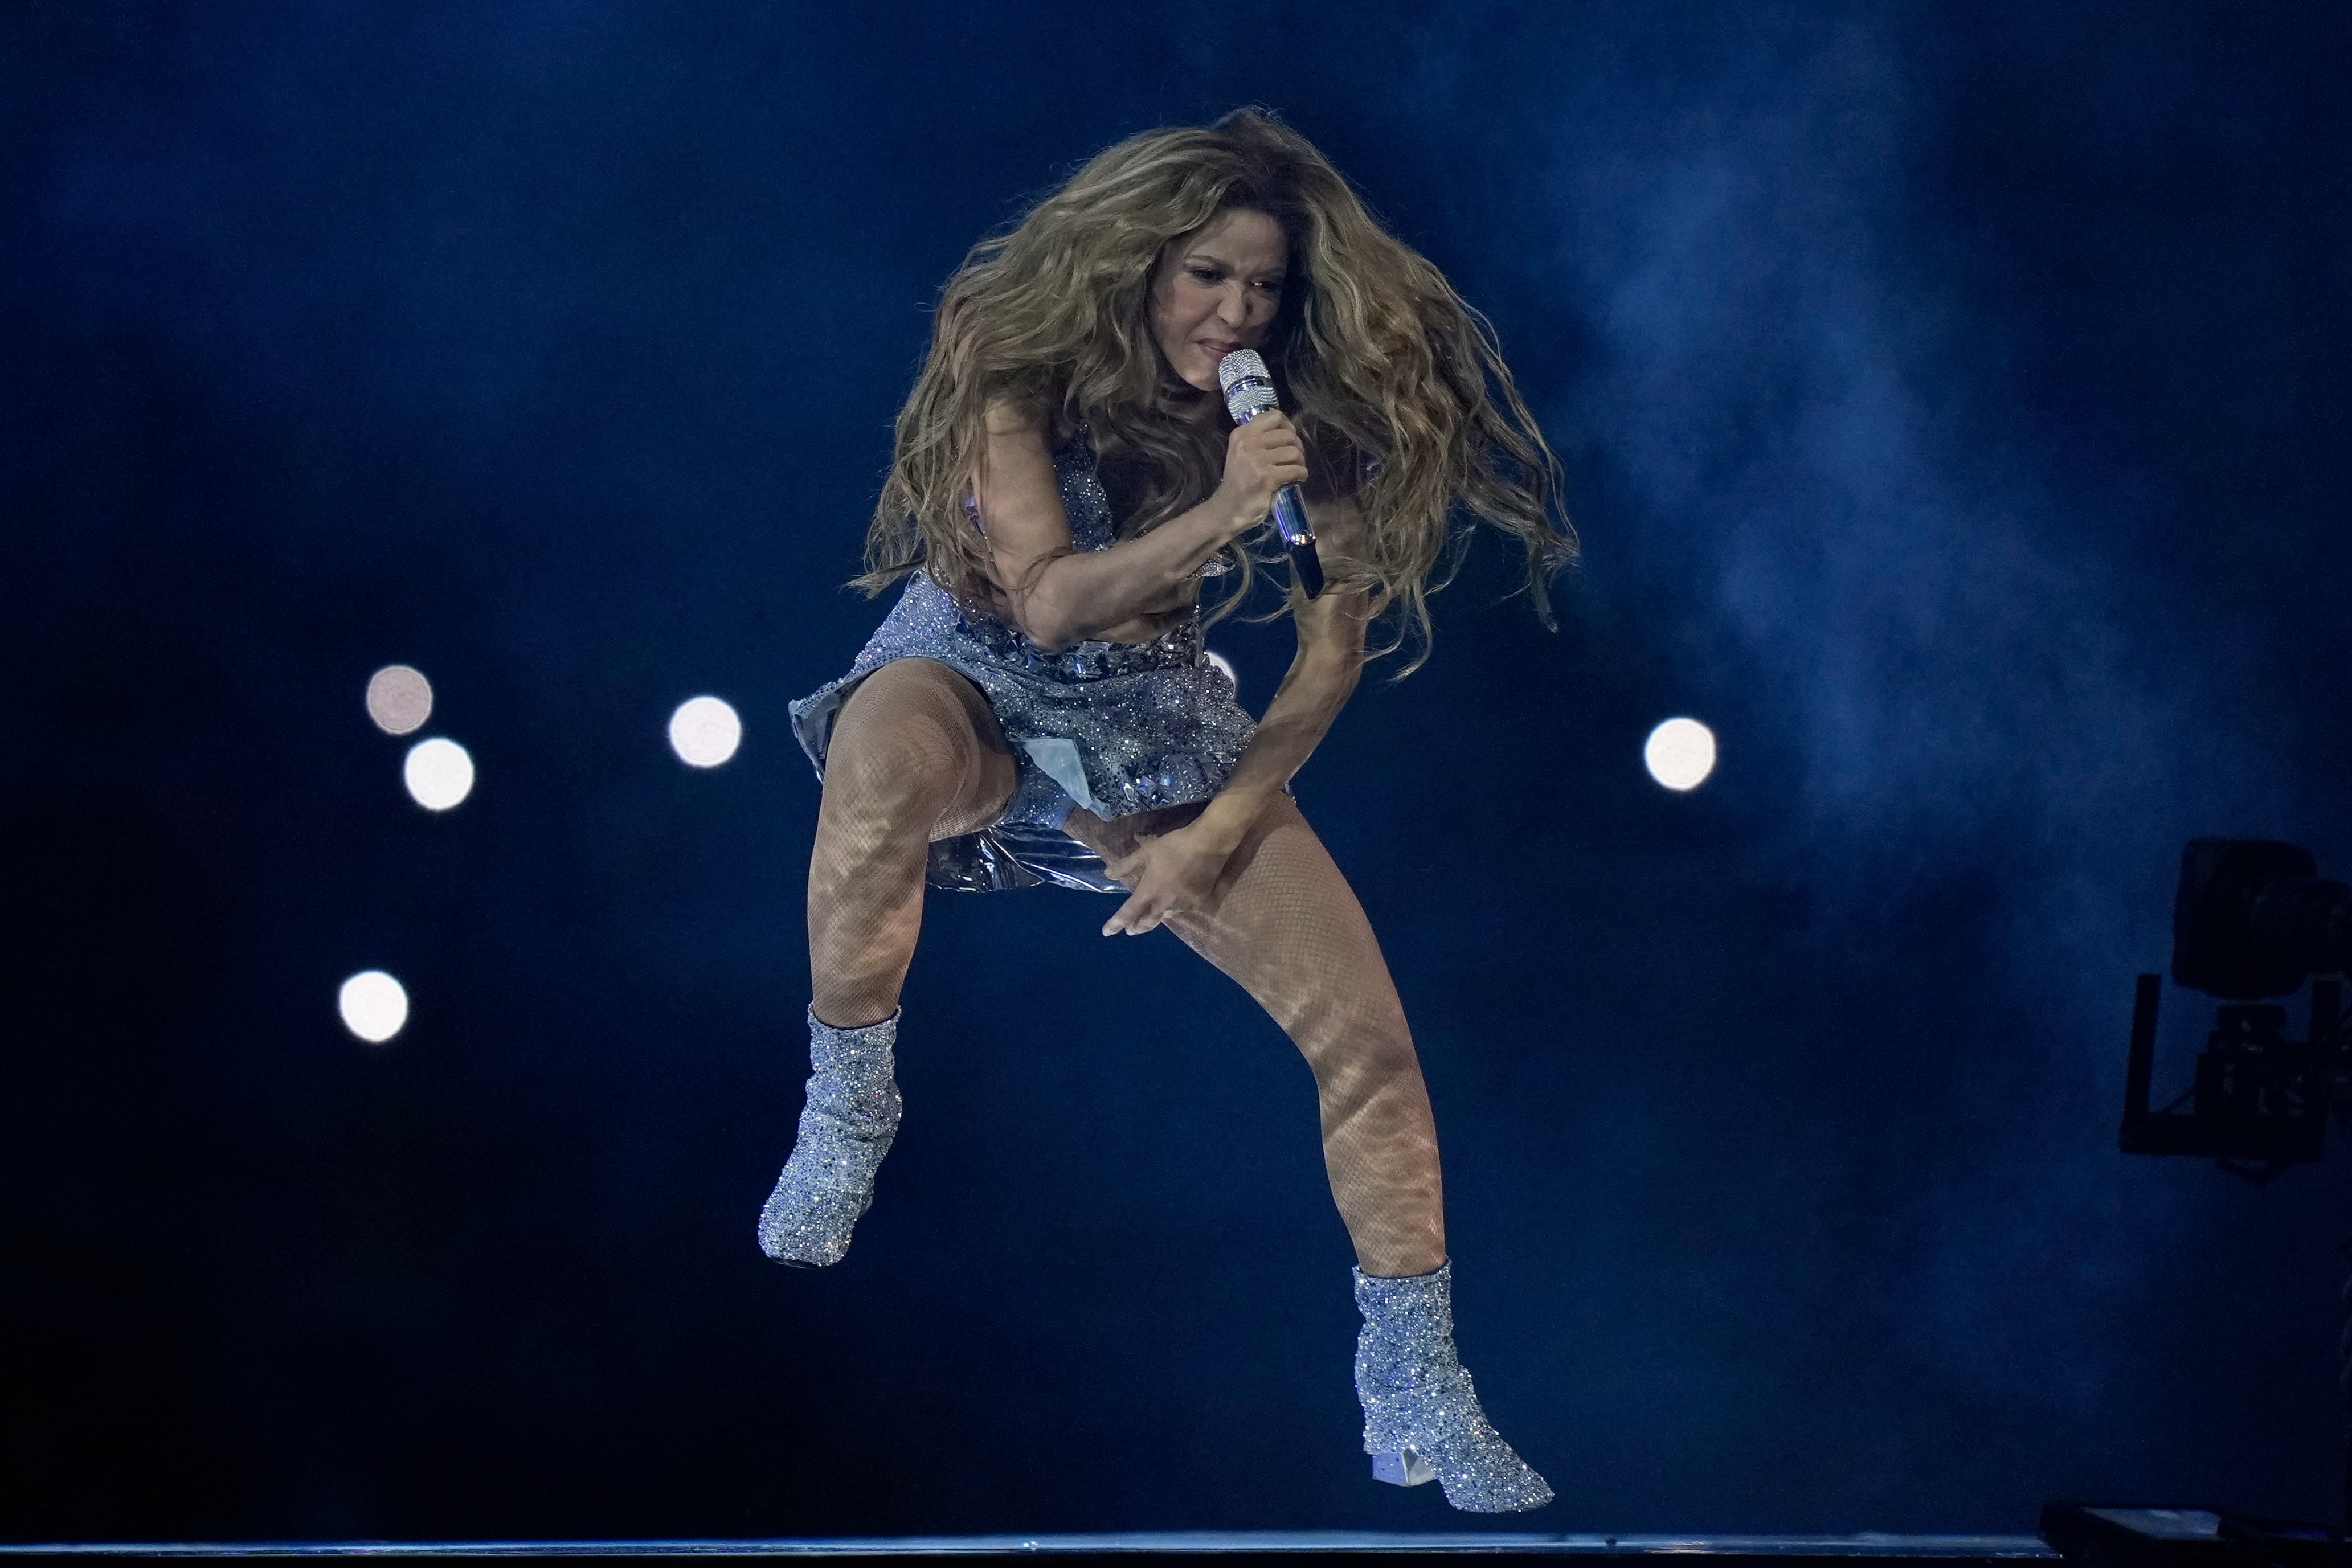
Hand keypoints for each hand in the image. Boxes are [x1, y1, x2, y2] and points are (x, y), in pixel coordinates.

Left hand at [1101, 820, 1234, 935]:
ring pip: (1167, 916)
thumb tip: (1107, 875)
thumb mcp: (1146, 851)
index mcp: (1150, 890)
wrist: (1208, 843)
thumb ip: (1126, 865)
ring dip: (1157, 917)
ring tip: (1154, 914)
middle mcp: (1165, 902)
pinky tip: (1177, 903)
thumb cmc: (1174, 845)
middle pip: (1148, 923)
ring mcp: (1184, 904)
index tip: (1106, 932)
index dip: (1116, 923)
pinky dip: (1177, 908)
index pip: (1129, 912)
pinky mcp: (1200, 902)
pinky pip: (1185, 909)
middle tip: (1130, 929)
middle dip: (1137, 927)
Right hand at [1212, 412, 1308, 537]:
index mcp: (1242, 434)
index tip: (1289, 440)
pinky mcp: (1266, 477)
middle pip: (1288, 434)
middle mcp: (1248, 443)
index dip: (1288, 426)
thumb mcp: (1243, 453)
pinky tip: (1297, 480)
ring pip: (1294, 451)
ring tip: (1295, 470)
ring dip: (1300, 462)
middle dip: (1297, 447)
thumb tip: (1290, 433)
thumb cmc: (1239, 482)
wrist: (1228, 509)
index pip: (1274, 416)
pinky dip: (1301, 475)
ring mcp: (1256, 459)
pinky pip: (1296, 470)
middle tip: (1294, 460)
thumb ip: (1261, 439)